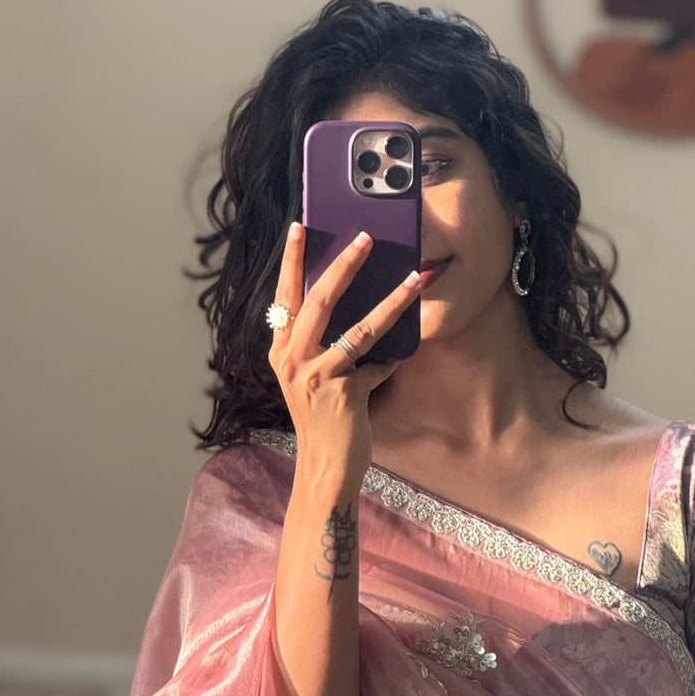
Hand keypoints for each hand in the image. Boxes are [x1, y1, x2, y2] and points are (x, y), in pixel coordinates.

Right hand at [267, 222, 423, 479]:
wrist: (324, 467)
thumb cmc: (322, 421)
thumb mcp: (311, 378)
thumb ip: (322, 347)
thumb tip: (358, 310)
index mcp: (281, 351)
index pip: (284, 296)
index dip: (291, 261)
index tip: (299, 228)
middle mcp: (292, 360)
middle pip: (318, 300)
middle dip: (342, 265)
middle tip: (365, 238)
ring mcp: (316, 376)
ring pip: (356, 327)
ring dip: (390, 301)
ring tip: (413, 278)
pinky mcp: (342, 393)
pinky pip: (376, 364)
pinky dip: (391, 360)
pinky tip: (403, 354)